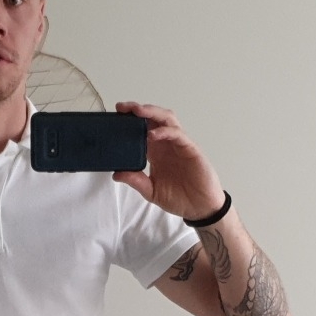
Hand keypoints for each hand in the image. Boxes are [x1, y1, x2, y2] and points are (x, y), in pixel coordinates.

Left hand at [111, 102, 225, 220]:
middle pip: (154, 118)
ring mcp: (179, 145)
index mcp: (156, 152)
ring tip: (138, 112)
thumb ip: (136, 181)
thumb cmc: (179, 198)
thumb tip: (116, 174)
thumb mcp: (152, 191)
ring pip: (167, 119)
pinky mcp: (190, 149)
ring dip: (152, 113)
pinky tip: (152, 134)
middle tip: (123, 107)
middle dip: (139, 110)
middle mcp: (166, 144)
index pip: (142, 129)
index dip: (130, 120)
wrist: (199, 208)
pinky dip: (165, 131)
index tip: (116, 115)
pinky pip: (178, 134)